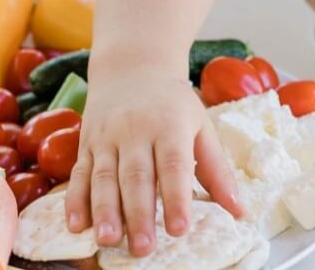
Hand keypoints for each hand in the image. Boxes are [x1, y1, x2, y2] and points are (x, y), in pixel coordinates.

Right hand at [64, 68, 241, 255]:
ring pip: (104, 176)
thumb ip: (217, 170)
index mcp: (169, 126)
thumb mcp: (201, 126)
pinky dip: (75, 200)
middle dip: (138, 214)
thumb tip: (239, 211)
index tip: (179, 229)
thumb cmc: (173, 103)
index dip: (176, 197)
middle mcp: (135, 130)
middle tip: (143, 248)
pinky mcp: (86, 142)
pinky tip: (76, 225)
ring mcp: (107, 136)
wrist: (133, 66)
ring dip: (104, 211)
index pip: (173, 165)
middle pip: (136, 175)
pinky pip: (79, 172)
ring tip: (108, 240)